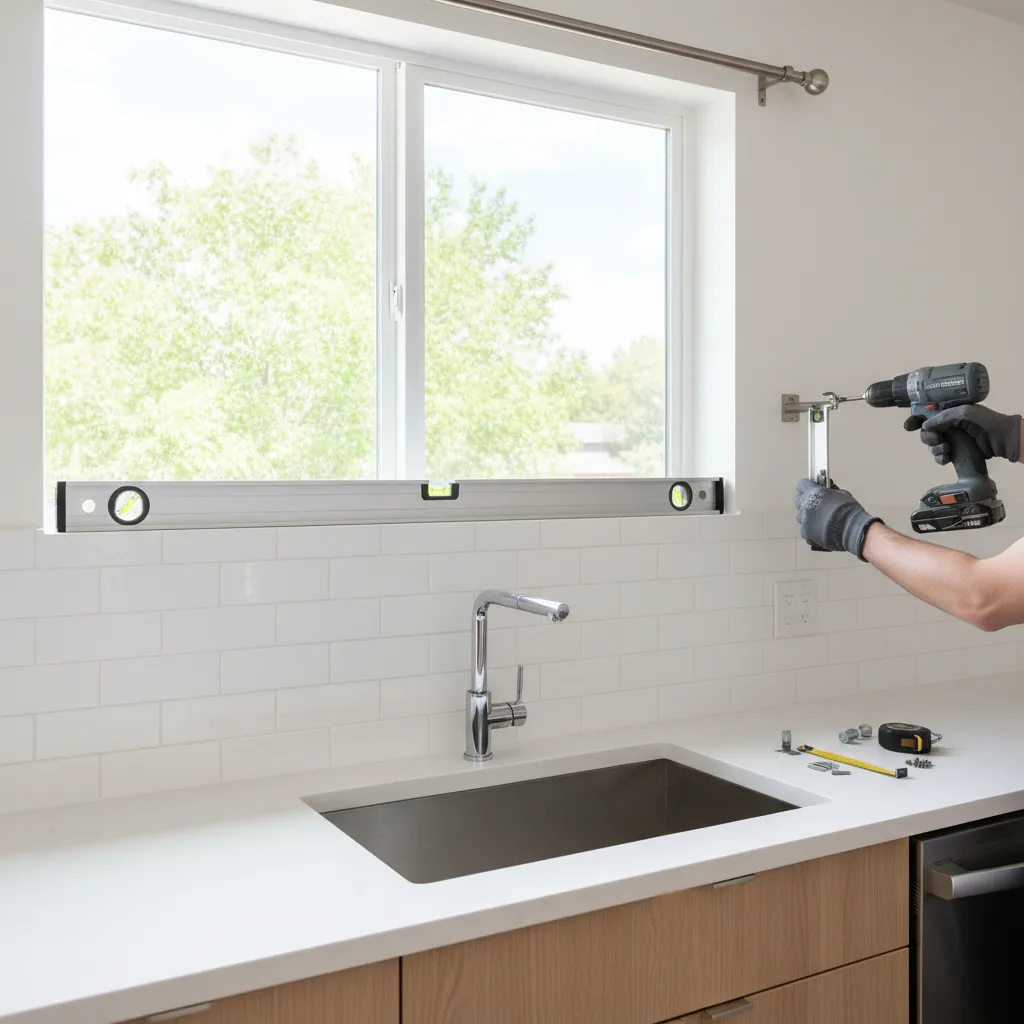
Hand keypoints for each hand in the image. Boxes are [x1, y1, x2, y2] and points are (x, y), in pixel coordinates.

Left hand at [794, 479, 882, 560]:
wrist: (852, 530)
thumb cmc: (848, 510)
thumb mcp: (841, 493)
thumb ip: (829, 491)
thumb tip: (826, 492)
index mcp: (812, 493)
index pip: (802, 484)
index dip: (808, 486)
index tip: (813, 488)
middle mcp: (804, 506)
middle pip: (799, 500)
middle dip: (806, 500)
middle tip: (817, 503)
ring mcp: (804, 521)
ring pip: (801, 516)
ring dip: (808, 515)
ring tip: (821, 518)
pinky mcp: (806, 533)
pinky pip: (805, 529)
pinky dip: (811, 528)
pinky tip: (821, 529)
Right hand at [904, 405, 1021, 463]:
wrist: (1002, 440)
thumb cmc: (985, 422)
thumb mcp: (964, 413)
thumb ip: (943, 417)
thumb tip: (925, 426)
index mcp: (948, 413)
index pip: (926, 415)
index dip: (915, 420)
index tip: (909, 427)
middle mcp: (947, 426)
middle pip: (926, 433)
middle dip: (927, 438)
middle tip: (938, 440)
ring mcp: (951, 440)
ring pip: (931, 446)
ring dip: (934, 449)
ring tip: (946, 450)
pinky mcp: (955, 453)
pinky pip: (939, 457)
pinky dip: (939, 459)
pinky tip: (946, 458)